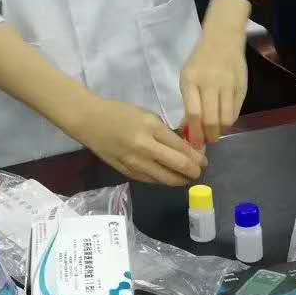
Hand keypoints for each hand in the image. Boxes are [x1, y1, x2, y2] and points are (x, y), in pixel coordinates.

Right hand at [69, 96, 206, 186]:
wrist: (91, 121)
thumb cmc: (121, 113)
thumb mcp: (147, 116)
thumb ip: (166, 133)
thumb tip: (186, 149)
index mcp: (152, 128)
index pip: (182, 148)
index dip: (197, 157)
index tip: (204, 160)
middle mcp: (145, 148)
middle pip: (178, 166)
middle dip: (194, 171)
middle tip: (200, 171)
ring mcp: (135, 163)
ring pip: (166, 179)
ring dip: (181, 180)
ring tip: (187, 178)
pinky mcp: (127, 172)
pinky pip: (151, 181)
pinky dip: (163, 180)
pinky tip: (169, 177)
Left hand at [181, 27, 247, 147]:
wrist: (223, 40)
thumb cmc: (200, 61)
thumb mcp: (187, 78)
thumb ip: (189, 102)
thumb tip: (188, 130)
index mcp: (192, 80)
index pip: (194, 112)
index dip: (195, 132)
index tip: (195, 143)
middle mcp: (210, 83)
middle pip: (211, 119)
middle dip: (209, 135)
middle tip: (207, 141)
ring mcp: (228, 85)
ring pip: (226, 118)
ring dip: (221, 130)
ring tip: (216, 133)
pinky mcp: (242, 87)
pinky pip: (236, 111)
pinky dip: (230, 120)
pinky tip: (224, 121)